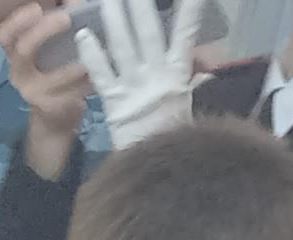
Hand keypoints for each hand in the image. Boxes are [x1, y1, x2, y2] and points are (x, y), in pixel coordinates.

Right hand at [0, 5, 93, 145]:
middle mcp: (19, 72)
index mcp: (17, 52)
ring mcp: (32, 92)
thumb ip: (60, 21)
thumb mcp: (53, 46)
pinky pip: (71, 94)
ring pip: (54, 77)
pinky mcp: (50, 108)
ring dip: (77, 63)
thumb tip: (76, 2)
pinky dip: (88, 82)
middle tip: (66, 17)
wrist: (57, 113)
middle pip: (23, 50)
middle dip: (44, 31)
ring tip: (93, 55)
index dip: (19, 21)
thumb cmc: (56, 70)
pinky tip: (98, 75)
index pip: (6, 35)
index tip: (37, 8)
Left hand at [75, 0, 202, 145]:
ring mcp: (134, 88)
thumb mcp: (187, 98)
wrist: (157, 168)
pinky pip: (102, 75)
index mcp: (178, 74)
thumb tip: (209, 59)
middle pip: (149, 35)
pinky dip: (93, 55)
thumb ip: (194, 74)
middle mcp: (157, 76)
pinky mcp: (113, 101)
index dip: (190, 13)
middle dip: (141, 9)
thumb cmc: (172, 129)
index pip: (186, 35)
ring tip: (106, 0)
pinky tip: (83, 35)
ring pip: (124, 48)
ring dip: (115, 22)